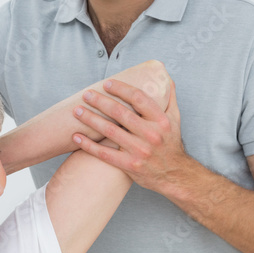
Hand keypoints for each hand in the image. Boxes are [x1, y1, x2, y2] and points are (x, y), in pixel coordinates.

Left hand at [72, 78, 190, 191]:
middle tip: (86, 94)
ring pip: (110, 131)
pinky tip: (77, 137)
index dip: (121, 89)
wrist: (175, 175)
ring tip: (77, 111)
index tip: (107, 84)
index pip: (138, 98)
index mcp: (161, 121)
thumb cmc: (171, 144)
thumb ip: (170, 98)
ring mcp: (139, 151)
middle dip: (101, 101)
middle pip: (120, 113)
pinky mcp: (130, 165)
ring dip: (91, 120)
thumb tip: (165, 77)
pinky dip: (89, 145)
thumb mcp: (176, 120)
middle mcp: (151, 135)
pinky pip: (105, 154)